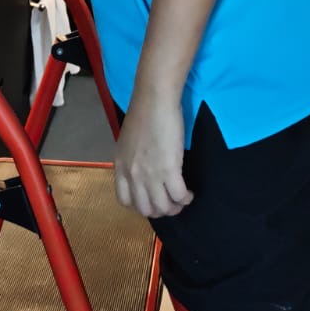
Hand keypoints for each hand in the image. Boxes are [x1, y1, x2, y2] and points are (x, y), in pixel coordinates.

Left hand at [114, 94, 193, 219]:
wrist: (154, 100)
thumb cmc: (144, 113)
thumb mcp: (128, 142)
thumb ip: (131, 160)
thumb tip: (142, 170)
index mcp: (120, 167)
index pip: (125, 201)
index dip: (140, 205)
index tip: (152, 200)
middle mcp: (133, 175)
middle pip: (145, 209)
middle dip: (160, 210)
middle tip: (170, 203)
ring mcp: (150, 174)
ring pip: (163, 207)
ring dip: (175, 207)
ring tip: (181, 199)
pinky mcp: (169, 170)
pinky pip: (179, 196)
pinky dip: (186, 198)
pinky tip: (189, 193)